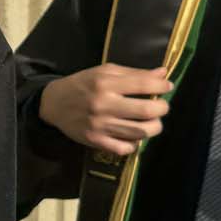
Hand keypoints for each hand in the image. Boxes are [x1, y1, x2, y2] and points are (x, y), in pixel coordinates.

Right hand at [38, 63, 171, 155]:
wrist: (53, 103)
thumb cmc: (82, 84)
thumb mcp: (104, 72)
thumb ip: (133, 73)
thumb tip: (163, 74)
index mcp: (106, 84)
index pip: (144, 84)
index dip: (162, 86)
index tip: (167, 87)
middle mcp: (104, 105)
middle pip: (147, 111)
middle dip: (162, 108)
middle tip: (161, 106)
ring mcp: (100, 126)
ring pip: (141, 132)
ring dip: (154, 127)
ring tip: (152, 122)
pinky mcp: (95, 141)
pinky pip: (125, 148)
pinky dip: (135, 143)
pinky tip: (133, 136)